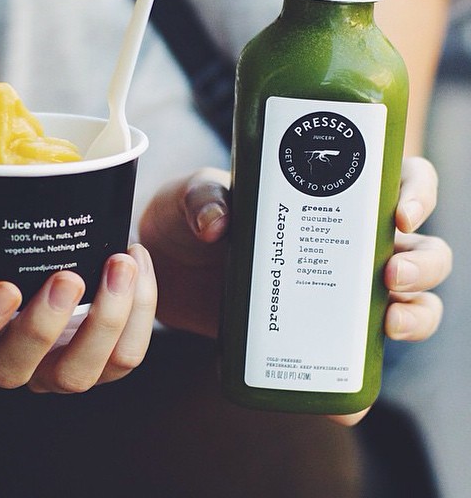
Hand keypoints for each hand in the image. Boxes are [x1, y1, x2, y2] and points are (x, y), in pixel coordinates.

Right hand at [0, 207, 156, 392]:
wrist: (38, 254)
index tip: (4, 287)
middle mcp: (8, 358)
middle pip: (15, 371)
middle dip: (44, 327)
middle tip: (69, 274)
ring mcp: (56, 366)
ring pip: (82, 373)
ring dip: (108, 320)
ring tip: (121, 261)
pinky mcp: (102, 360)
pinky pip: (127, 355)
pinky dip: (142, 310)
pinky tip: (138, 258)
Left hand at [139, 158, 451, 423]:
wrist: (162, 264)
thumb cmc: (188, 216)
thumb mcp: (192, 195)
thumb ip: (203, 199)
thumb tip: (217, 226)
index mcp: (325, 197)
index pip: (396, 183)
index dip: (417, 193)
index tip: (399, 215)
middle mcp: (341, 243)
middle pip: (418, 250)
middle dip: (422, 265)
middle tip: (390, 277)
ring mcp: (330, 291)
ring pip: (406, 304)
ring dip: (415, 317)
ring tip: (388, 327)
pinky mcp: (309, 332)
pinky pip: (351, 363)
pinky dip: (359, 386)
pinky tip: (349, 402)